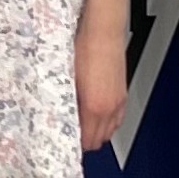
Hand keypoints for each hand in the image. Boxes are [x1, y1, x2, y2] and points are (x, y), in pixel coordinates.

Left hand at [76, 15, 128, 150]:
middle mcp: (109, 108)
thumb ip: (63, 102)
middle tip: (71, 137)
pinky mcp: (123, 94)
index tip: (64, 143)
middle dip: (85, 142)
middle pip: (99, 140)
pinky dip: (108, 123)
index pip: (86, 140)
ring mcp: (119, 102)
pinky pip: (117, 119)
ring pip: (110, 131)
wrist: (103, 31)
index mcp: (93, 107)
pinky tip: (98, 117)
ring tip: (83, 128)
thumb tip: (55, 115)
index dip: (74, 145)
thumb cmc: (84, 48)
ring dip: (97, 133)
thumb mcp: (65, 78)